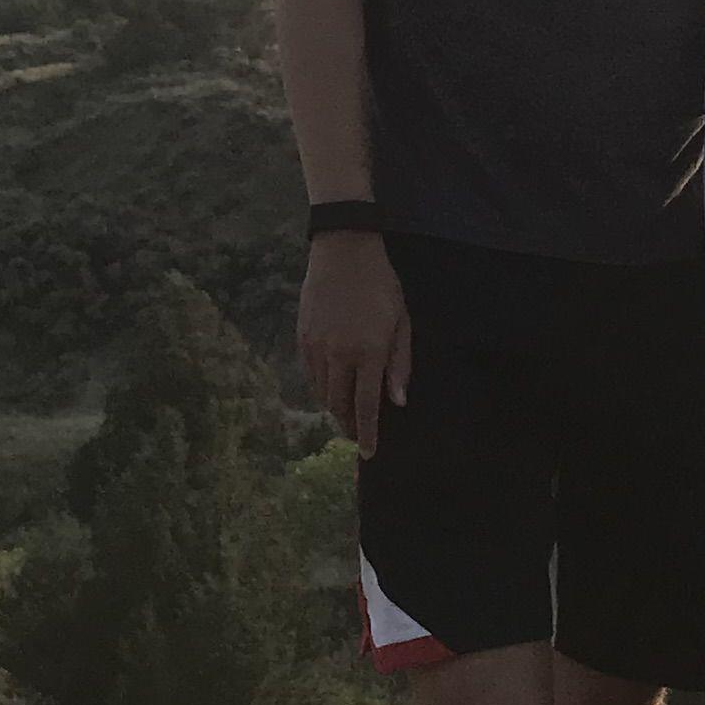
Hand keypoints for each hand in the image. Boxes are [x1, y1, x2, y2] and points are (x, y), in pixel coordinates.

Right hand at [298, 232, 412, 455]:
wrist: (343, 251)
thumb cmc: (381, 285)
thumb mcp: (402, 321)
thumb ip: (400, 364)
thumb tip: (397, 401)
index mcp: (369, 352)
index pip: (366, 406)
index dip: (368, 433)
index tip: (370, 453)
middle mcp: (339, 355)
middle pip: (340, 405)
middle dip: (349, 425)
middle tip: (358, 435)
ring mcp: (317, 347)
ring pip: (323, 393)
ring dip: (335, 408)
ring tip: (345, 414)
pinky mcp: (302, 338)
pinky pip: (310, 375)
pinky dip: (320, 389)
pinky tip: (330, 389)